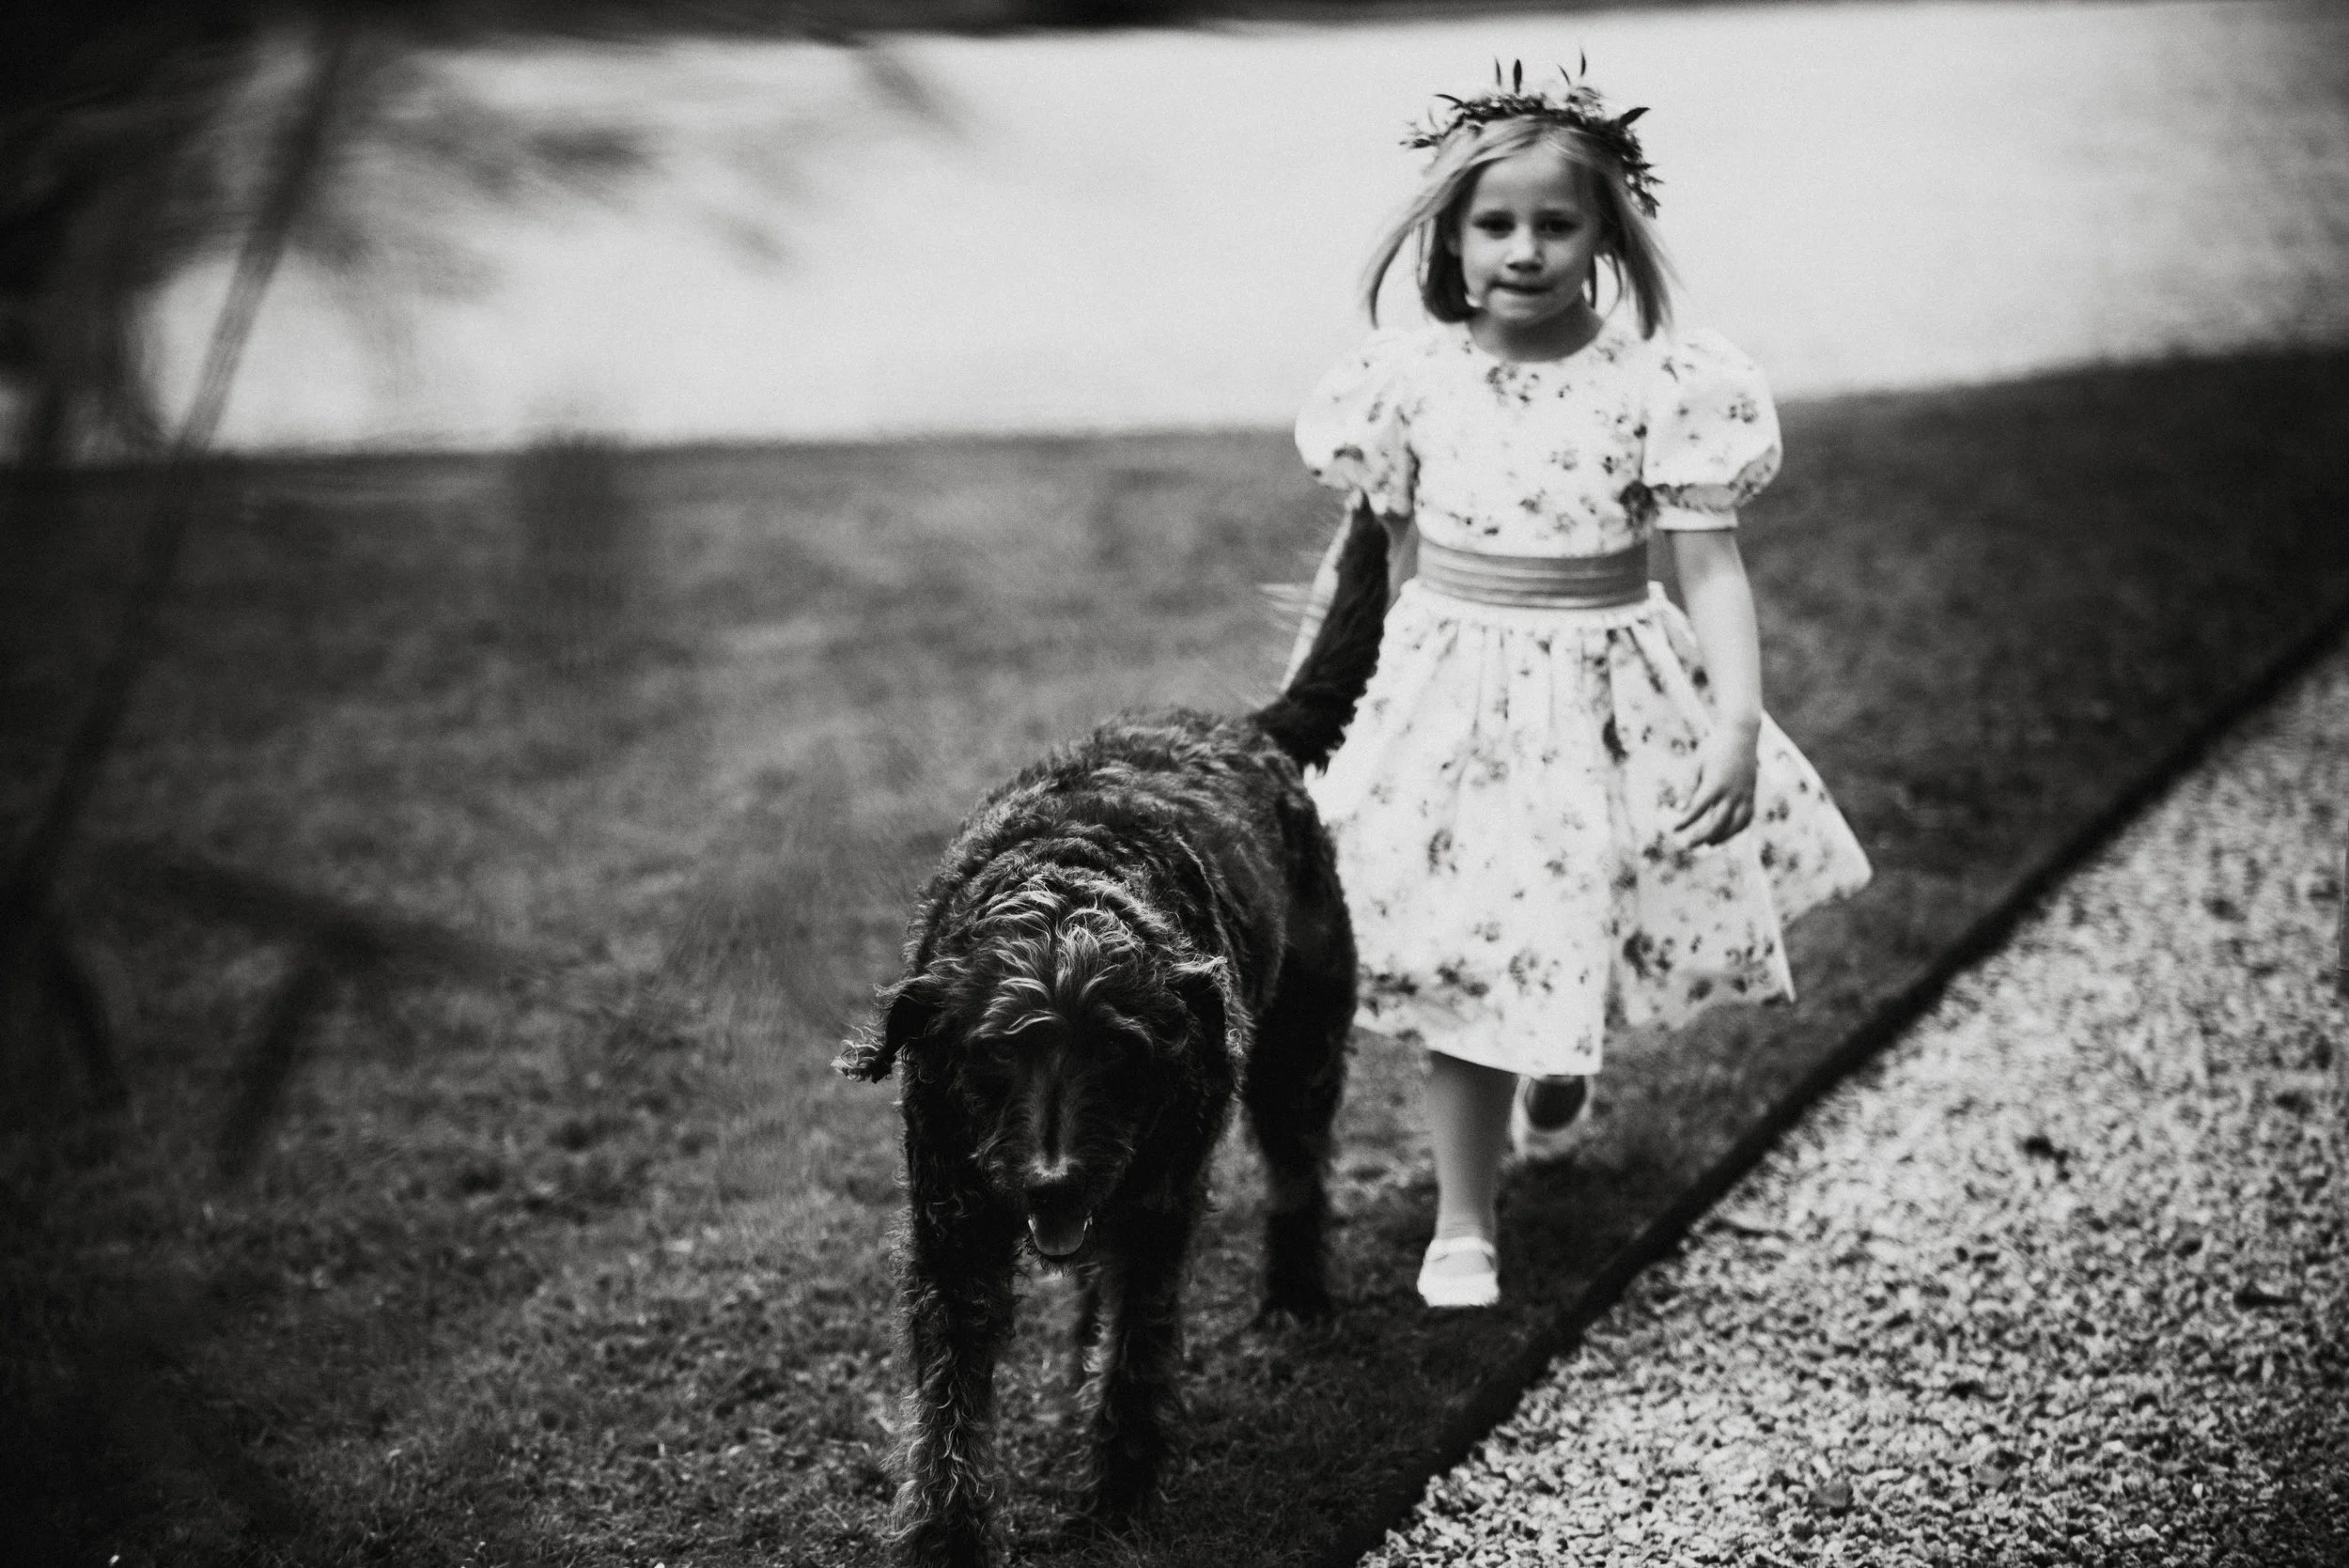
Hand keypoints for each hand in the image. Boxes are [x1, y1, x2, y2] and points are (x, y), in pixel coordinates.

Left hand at [1673, 721, 1758, 848]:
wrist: (1741, 736)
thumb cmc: (1713, 749)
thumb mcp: (1696, 764)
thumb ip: (1688, 787)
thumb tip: (1678, 809)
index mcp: (1715, 783)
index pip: (1698, 809)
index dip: (1685, 822)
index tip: (1674, 829)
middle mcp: (1732, 792)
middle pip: (1717, 822)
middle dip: (1701, 836)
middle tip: (1688, 845)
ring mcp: (1744, 795)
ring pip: (1735, 825)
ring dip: (1721, 837)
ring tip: (1707, 844)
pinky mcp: (1752, 795)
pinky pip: (1747, 818)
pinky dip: (1737, 829)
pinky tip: (1726, 834)